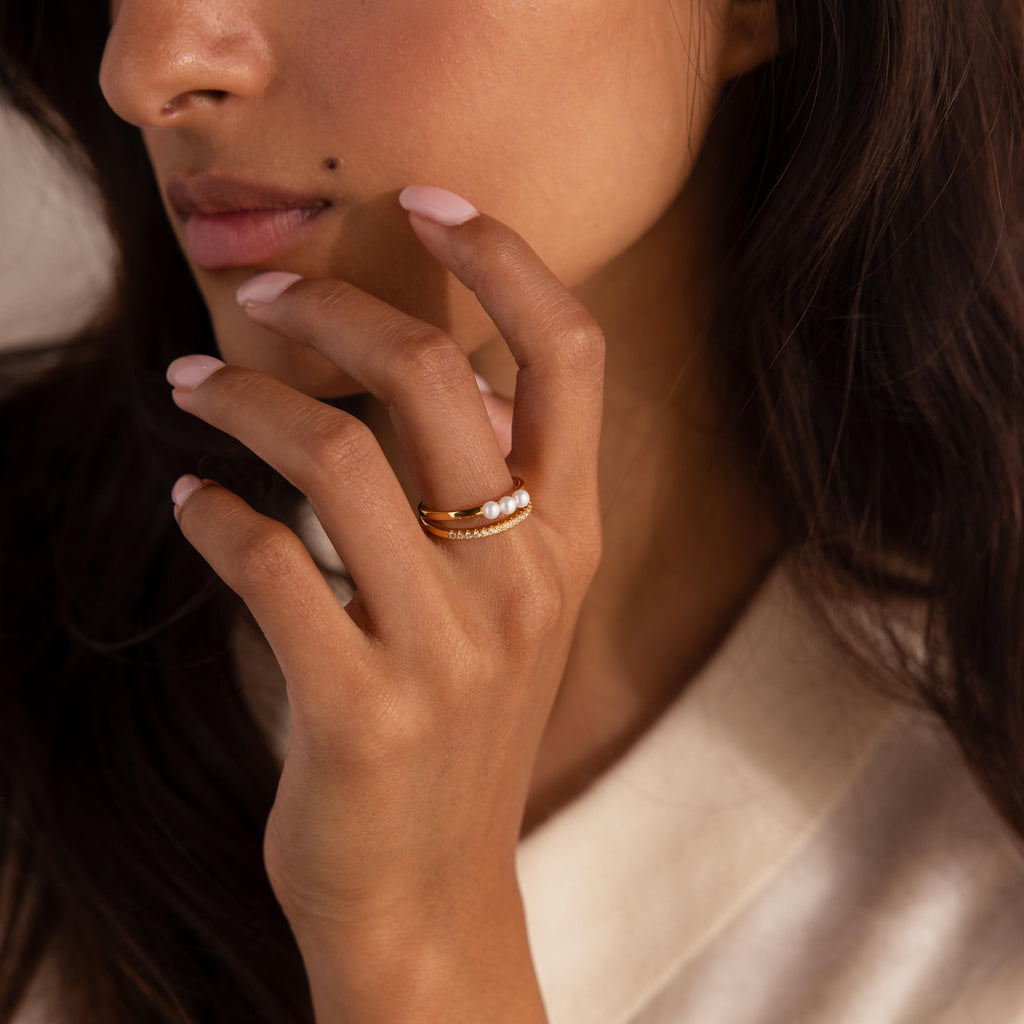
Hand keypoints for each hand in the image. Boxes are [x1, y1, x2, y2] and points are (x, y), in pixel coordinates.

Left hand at [166, 188, 604, 1020]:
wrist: (432, 895)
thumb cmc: (463, 734)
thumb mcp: (516, 610)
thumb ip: (505, 495)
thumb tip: (466, 382)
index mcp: (570, 540)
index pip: (570, 358)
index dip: (507, 260)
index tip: (433, 202)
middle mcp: (524, 578)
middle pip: (435, 377)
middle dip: (338, 307)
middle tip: (266, 293)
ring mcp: (450, 646)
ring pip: (337, 453)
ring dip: (246, 400)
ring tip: (193, 384)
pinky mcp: (362, 707)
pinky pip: (269, 563)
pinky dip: (214, 515)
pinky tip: (193, 504)